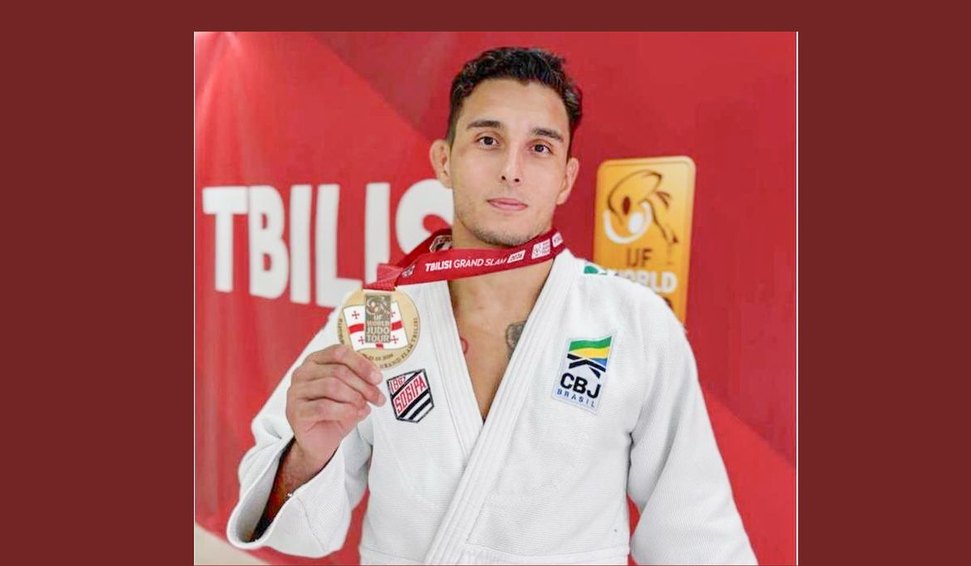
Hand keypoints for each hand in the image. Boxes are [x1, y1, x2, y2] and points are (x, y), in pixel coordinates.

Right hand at [285, 344, 385, 474]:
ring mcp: (296, 391)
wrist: (320, 441)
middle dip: (363, 385)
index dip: (361, 364)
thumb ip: (360, 379)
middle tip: (377, 397)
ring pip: (331, 386)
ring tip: (365, 406)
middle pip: (338, 370)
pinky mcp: (295, 411)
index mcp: (316, 361)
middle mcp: (303, 372)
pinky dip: (344, 410)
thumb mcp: (352, 392)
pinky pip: (323, 407)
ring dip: (354, 397)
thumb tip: (374, 375)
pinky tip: (355, 414)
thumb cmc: (335, 413)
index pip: (339, 352)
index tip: (377, 378)